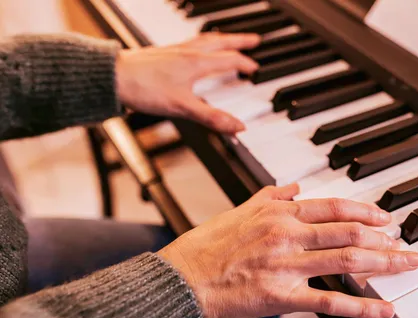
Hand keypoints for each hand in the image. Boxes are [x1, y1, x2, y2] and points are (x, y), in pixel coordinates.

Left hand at [115, 33, 260, 133]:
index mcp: (196, 63)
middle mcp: (187, 52)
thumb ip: (212, 118)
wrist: (112, 77)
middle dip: (239, 41)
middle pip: (220, 42)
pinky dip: (201, 43)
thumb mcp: (182, 108)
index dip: (245, 64)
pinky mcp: (162, 53)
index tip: (255, 69)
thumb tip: (237, 128)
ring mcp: (174, 51)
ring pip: (205, 40)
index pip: (229, 60)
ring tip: (228, 40)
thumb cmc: (142, 88)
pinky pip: (189, 43)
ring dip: (221, 39)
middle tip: (254, 39)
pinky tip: (194, 50)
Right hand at [158, 184, 417, 317]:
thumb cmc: (206, 246)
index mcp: (278, 213)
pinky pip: (330, 301)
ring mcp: (287, 266)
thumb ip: (269, 196)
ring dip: (383, 262)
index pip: (333, 207)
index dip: (364, 212)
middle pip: (348, 232)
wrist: (182, 278)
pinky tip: (384, 308)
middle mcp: (287, 235)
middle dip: (383, 237)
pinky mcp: (282, 296)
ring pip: (346, 261)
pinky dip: (362, 305)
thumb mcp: (239, 210)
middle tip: (403, 243)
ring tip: (406, 264)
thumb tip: (294, 187)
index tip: (384, 218)